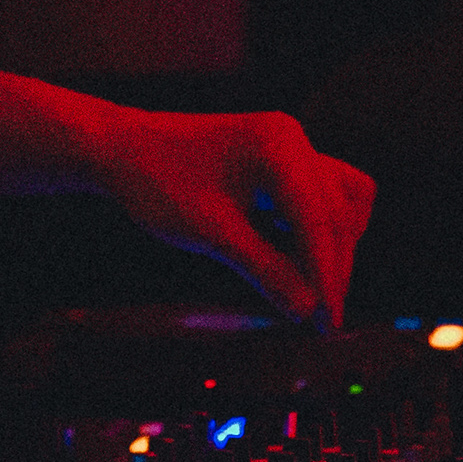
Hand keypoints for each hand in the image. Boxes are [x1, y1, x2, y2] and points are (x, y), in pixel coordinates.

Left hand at [84, 111, 371, 328]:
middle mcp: (292, 140)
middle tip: (320, 320)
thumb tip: (306, 310)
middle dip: (332, 267)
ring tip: (310, 293)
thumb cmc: (159, 183)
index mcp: (279, 147)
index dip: (327, 275)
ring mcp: (289, 148)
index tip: (326, 321)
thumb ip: (265, 270)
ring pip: (339, 204)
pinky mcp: (280, 162)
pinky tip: (294, 263)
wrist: (123, 150)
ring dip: (331, 248)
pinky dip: (315, 233)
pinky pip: (319, 200)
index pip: (320, 220)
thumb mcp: (212, 234)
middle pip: (339, 213)